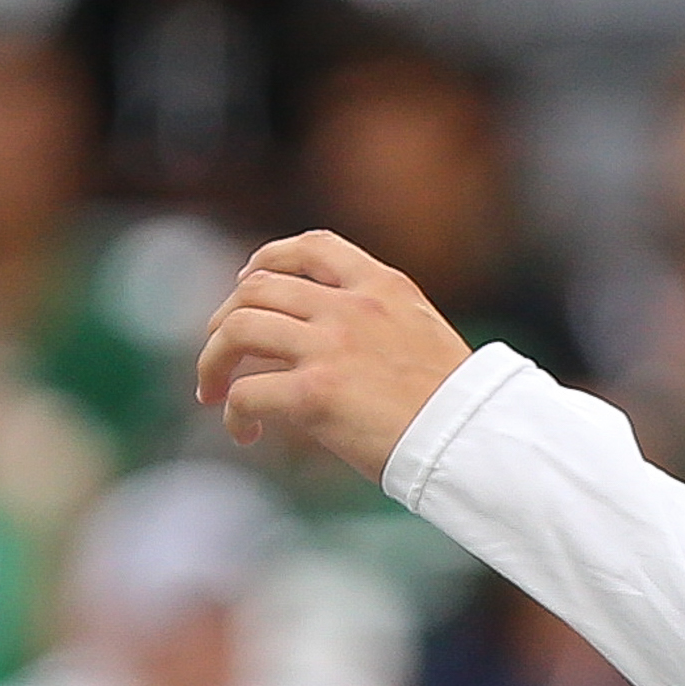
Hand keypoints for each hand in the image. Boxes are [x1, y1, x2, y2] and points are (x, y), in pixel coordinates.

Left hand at [195, 231, 472, 480]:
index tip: (247, 281)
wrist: (472, 439)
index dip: (268, 257)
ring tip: (212, 390)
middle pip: (257, 288)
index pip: (313, 246)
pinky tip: (246, 433)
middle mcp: (352, 306)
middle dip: (224, 321)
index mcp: (384, 286)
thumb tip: (325, 338)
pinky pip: (246, 392)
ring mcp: (331, 346)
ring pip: (238, 329)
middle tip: (221, 355)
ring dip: (212, 360)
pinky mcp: (314, 393)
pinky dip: (234, 413)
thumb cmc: (453, 404)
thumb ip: (378, 321)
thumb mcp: (421, 332)